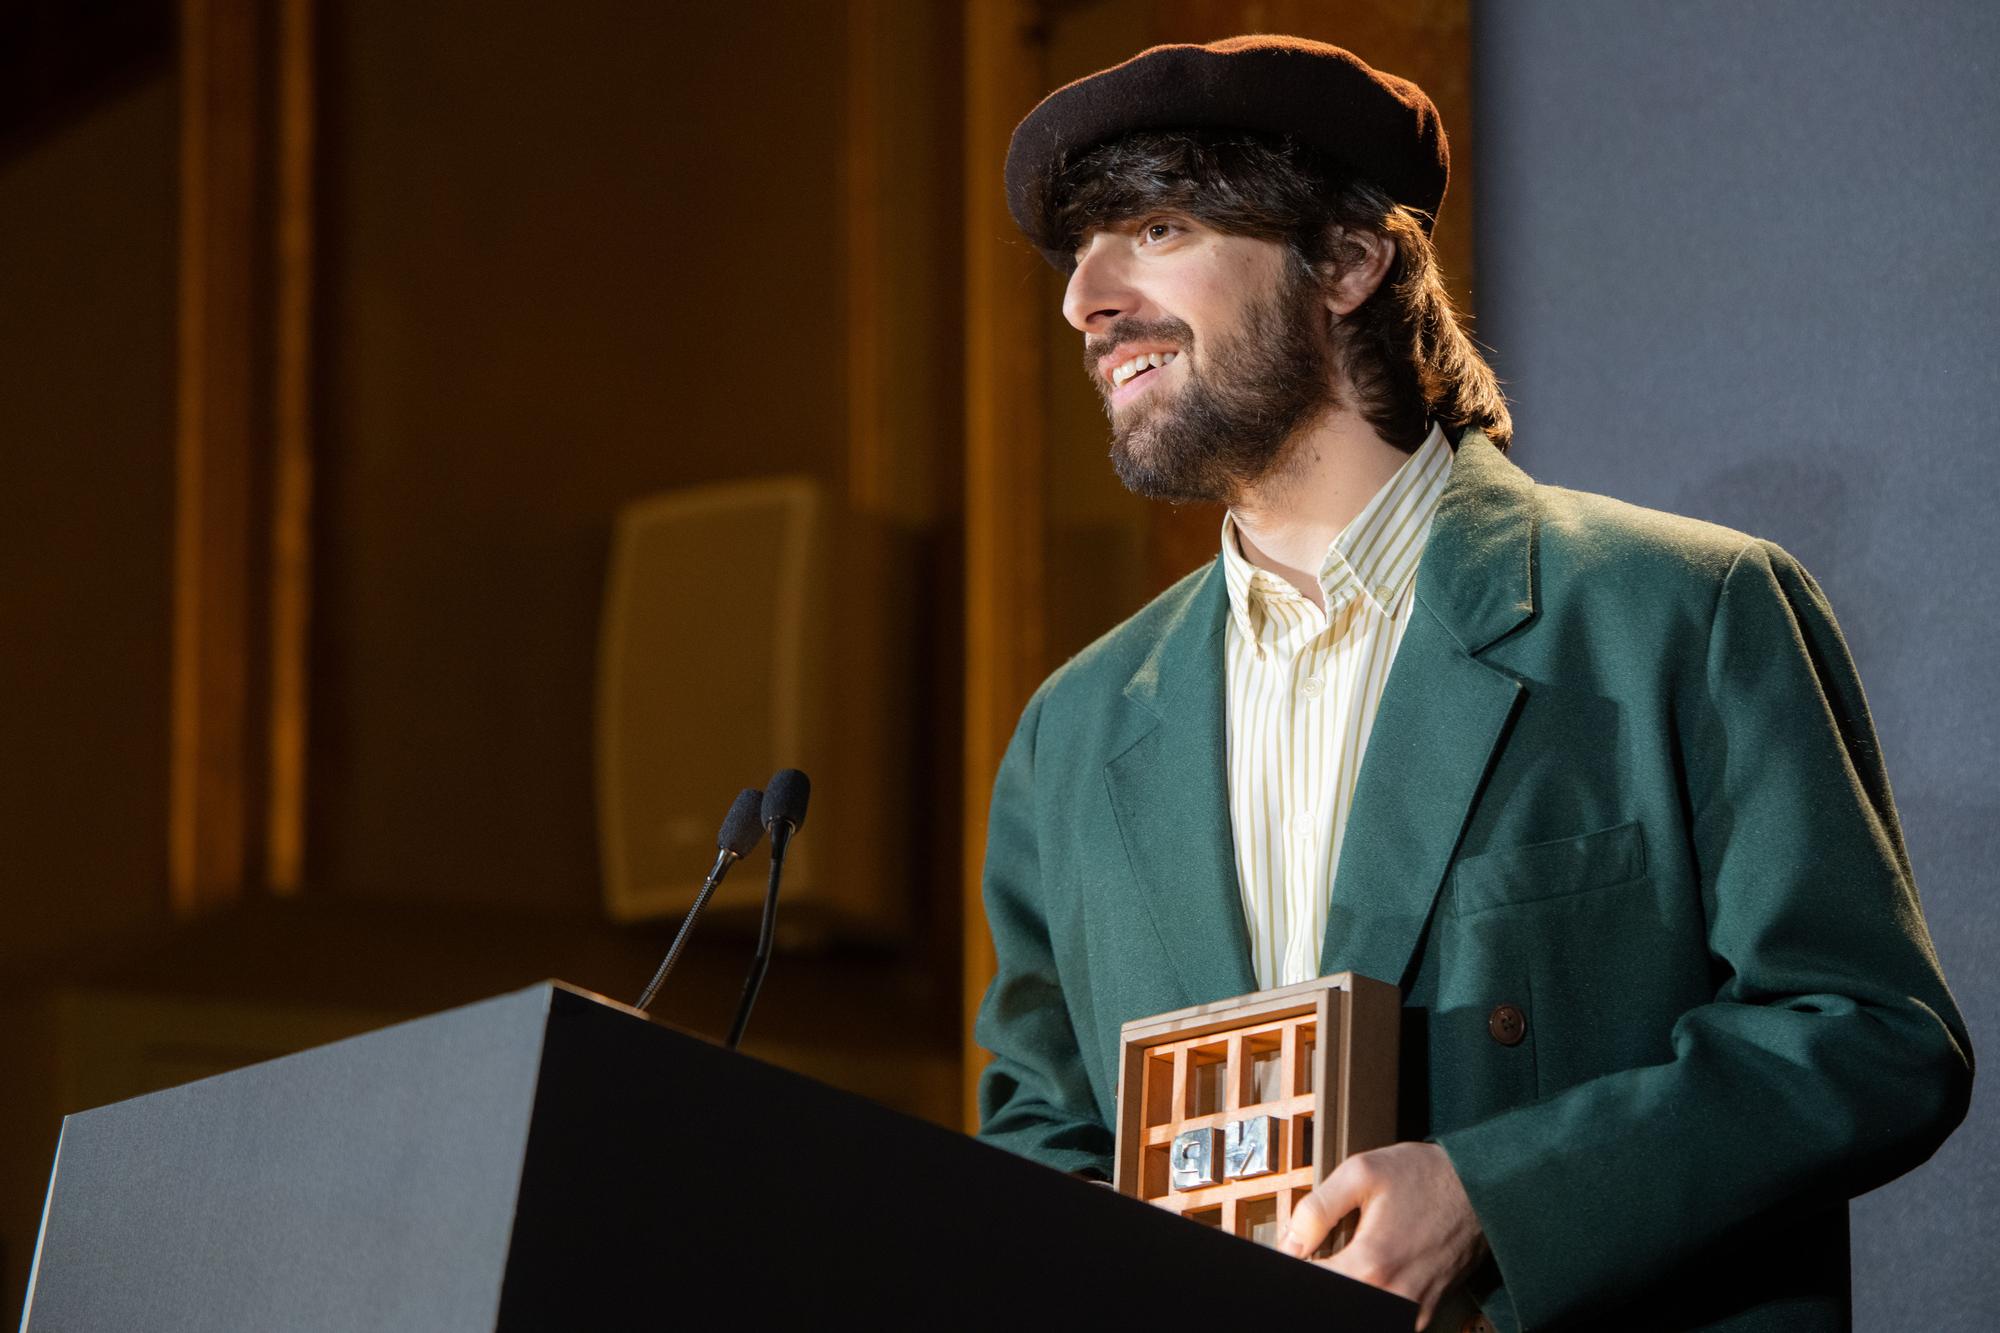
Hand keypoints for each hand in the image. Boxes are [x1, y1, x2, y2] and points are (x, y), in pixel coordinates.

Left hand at [1276, 1141, 1486, 1329]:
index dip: (1294, 1266)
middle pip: (1332, 1300)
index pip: (1311, 1283)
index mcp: (1370, 1265)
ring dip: (1344, 1286)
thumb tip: (1287, 1244)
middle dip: (1321, 1277)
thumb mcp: (1362, 1173)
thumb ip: (1316, 1210)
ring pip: (1357, 1313)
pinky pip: (1384, 1316)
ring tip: (1345, 1260)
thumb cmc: (1426, 1177)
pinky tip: (1369, 1271)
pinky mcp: (1423, 1313)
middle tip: (1319, 1253)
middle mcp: (1390, 1298)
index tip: (1296, 1252)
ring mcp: (1410, 1311)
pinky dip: (1369, 1295)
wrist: (1484, 1188)